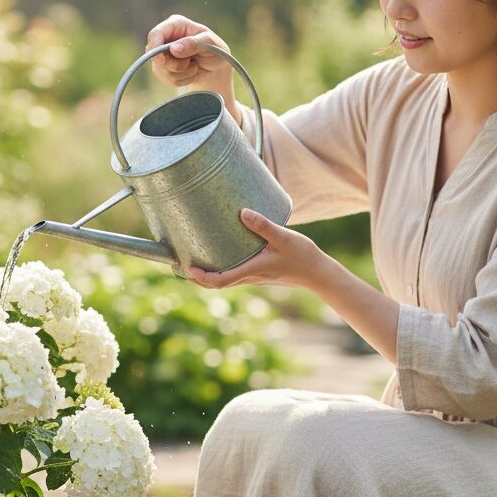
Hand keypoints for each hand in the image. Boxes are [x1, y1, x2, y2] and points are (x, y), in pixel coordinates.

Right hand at [145, 14, 239, 122]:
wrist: (216, 65)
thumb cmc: (215, 49)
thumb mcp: (210, 43)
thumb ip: (193, 43)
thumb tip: (174, 49)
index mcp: (175, 25)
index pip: (155, 34)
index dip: (155, 47)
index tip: (163, 59)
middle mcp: (166, 38)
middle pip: (156, 56)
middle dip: (175, 65)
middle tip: (191, 62)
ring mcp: (163, 55)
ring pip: (162, 71)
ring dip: (181, 73)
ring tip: (194, 66)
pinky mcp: (164, 70)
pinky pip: (167, 80)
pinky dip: (182, 80)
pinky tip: (191, 73)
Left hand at [187, 209, 323, 289]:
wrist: (318, 273)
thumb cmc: (302, 256)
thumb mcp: (284, 237)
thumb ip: (263, 225)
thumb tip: (242, 212)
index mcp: (251, 270)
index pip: (220, 280)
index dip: (201, 276)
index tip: (187, 267)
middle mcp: (249, 277)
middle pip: (216, 284)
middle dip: (196, 278)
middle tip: (179, 264)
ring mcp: (252, 277)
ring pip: (223, 281)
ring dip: (205, 275)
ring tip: (191, 261)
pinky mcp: (257, 273)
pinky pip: (233, 275)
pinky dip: (219, 270)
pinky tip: (216, 256)